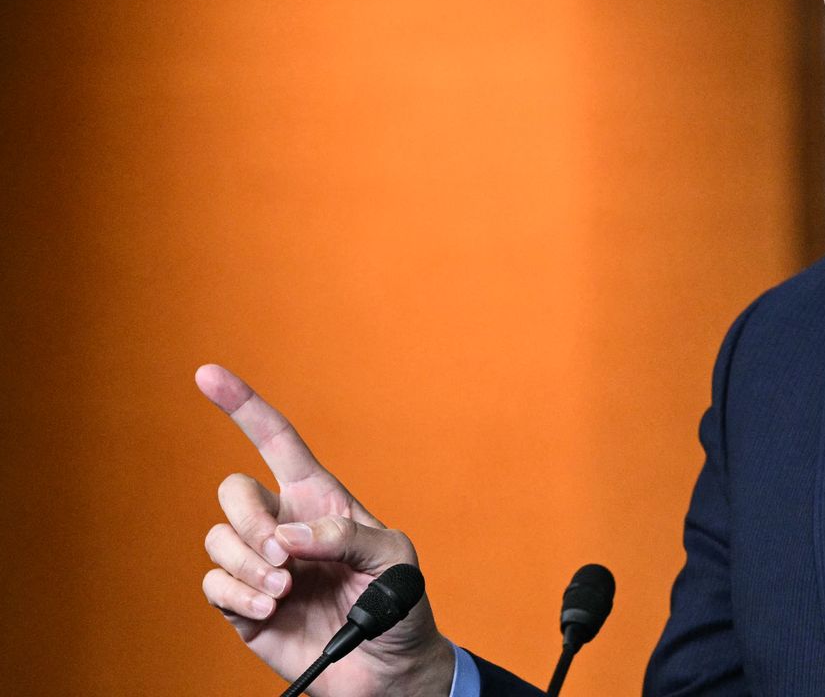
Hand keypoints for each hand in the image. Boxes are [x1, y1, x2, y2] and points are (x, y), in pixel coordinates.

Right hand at [196, 364, 452, 696]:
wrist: (389, 669)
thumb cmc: (400, 605)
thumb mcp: (394, 558)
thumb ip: (347, 536)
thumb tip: (287, 538)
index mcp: (320, 499)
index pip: (276, 441)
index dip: (244, 406)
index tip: (207, 374)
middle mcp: (283, 525)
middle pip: (232, 491)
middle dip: (250, 521)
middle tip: (283, 559)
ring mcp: (260, 565)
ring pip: (217, 539)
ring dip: (246, 565)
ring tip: (285, 591)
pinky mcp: (243, 606)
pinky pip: (214, 585)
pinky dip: (237, 596)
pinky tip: (270, 610)